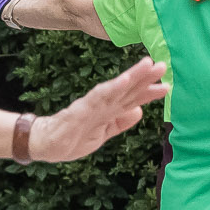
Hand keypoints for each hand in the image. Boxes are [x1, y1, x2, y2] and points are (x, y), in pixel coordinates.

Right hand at [27, 57, 169, 161]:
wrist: (43, 144)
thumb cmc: (70, 139)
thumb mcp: (101, 134)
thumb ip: (119, 122)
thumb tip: (139, 110)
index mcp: (108, 112)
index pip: (131, 99)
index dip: (148, 92)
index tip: (166, 84)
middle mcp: (102, 105)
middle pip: (127, 90)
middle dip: (145, 78)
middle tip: (163, 65)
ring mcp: (92, 106)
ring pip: (116, 89)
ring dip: (132, 77)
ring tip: (148, 65)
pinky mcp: (80, 110)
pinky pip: (98, 98)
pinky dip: (112, 88)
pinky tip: (124, 80)